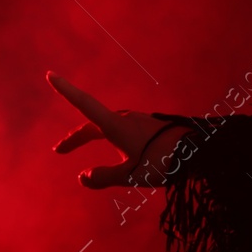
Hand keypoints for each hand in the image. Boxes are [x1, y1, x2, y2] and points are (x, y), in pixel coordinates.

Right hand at [46, 70, 190, 188]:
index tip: (50, 74)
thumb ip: (103, 177)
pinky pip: (124, 130)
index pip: (84, 104)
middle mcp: (126, 119)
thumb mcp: (130, 175)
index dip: (66, 90)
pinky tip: (120, 149)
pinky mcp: (152, 127)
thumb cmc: (164, 163)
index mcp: (116, 126)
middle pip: (93, 124)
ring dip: (94, 135)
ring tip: (83, 145)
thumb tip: (82, 177)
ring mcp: (141, 121)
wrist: (201, 153)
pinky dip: (111, 137)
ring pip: (109, 126)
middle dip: (76, 137)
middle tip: (60, 150)